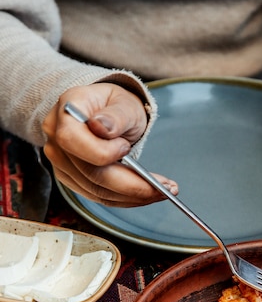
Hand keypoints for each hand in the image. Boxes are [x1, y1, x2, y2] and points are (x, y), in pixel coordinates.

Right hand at [42, 83, 177, 206]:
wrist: (103, 113)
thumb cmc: (113, 105)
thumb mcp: (122, 102)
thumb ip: (115, 115)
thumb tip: (102, 127)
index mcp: (66, 112)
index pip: (72, 140)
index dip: (102, 151)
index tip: (126, 148)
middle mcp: (56, 140)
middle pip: (90, 174)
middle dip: (132, 185)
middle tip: (164, 188)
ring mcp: (62, 164)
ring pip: (97, 191)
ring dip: (133, 196)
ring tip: (162, 192)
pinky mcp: (73, 181)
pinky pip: (100, 197)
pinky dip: (126, 199)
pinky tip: (146, 195)